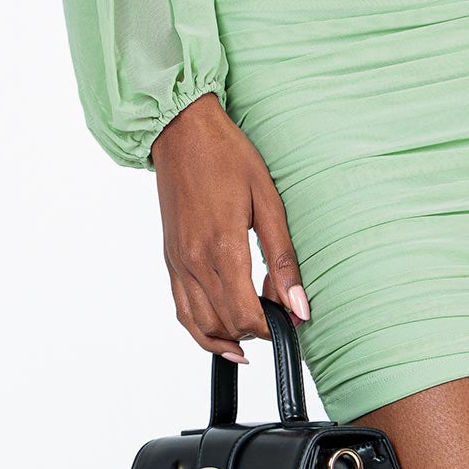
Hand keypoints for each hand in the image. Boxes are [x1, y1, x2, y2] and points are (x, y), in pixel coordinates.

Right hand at [150, 92, 311, 364]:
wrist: (182, 131)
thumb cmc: (226, 155)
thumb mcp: (267, 199)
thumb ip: (282, 257)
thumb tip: (298, 304)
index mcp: (222, 247)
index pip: (246, 315)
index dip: (271, 327)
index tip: (290, 319)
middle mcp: (194, 261)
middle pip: (225, 324)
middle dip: (255, 329)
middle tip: (279, 312)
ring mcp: (177, 262)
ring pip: (199, 325)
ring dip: (228, 337)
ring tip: (254, 332)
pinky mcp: (170, 258)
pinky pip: (181, 309)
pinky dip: (200, 328)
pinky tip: (221, 330)